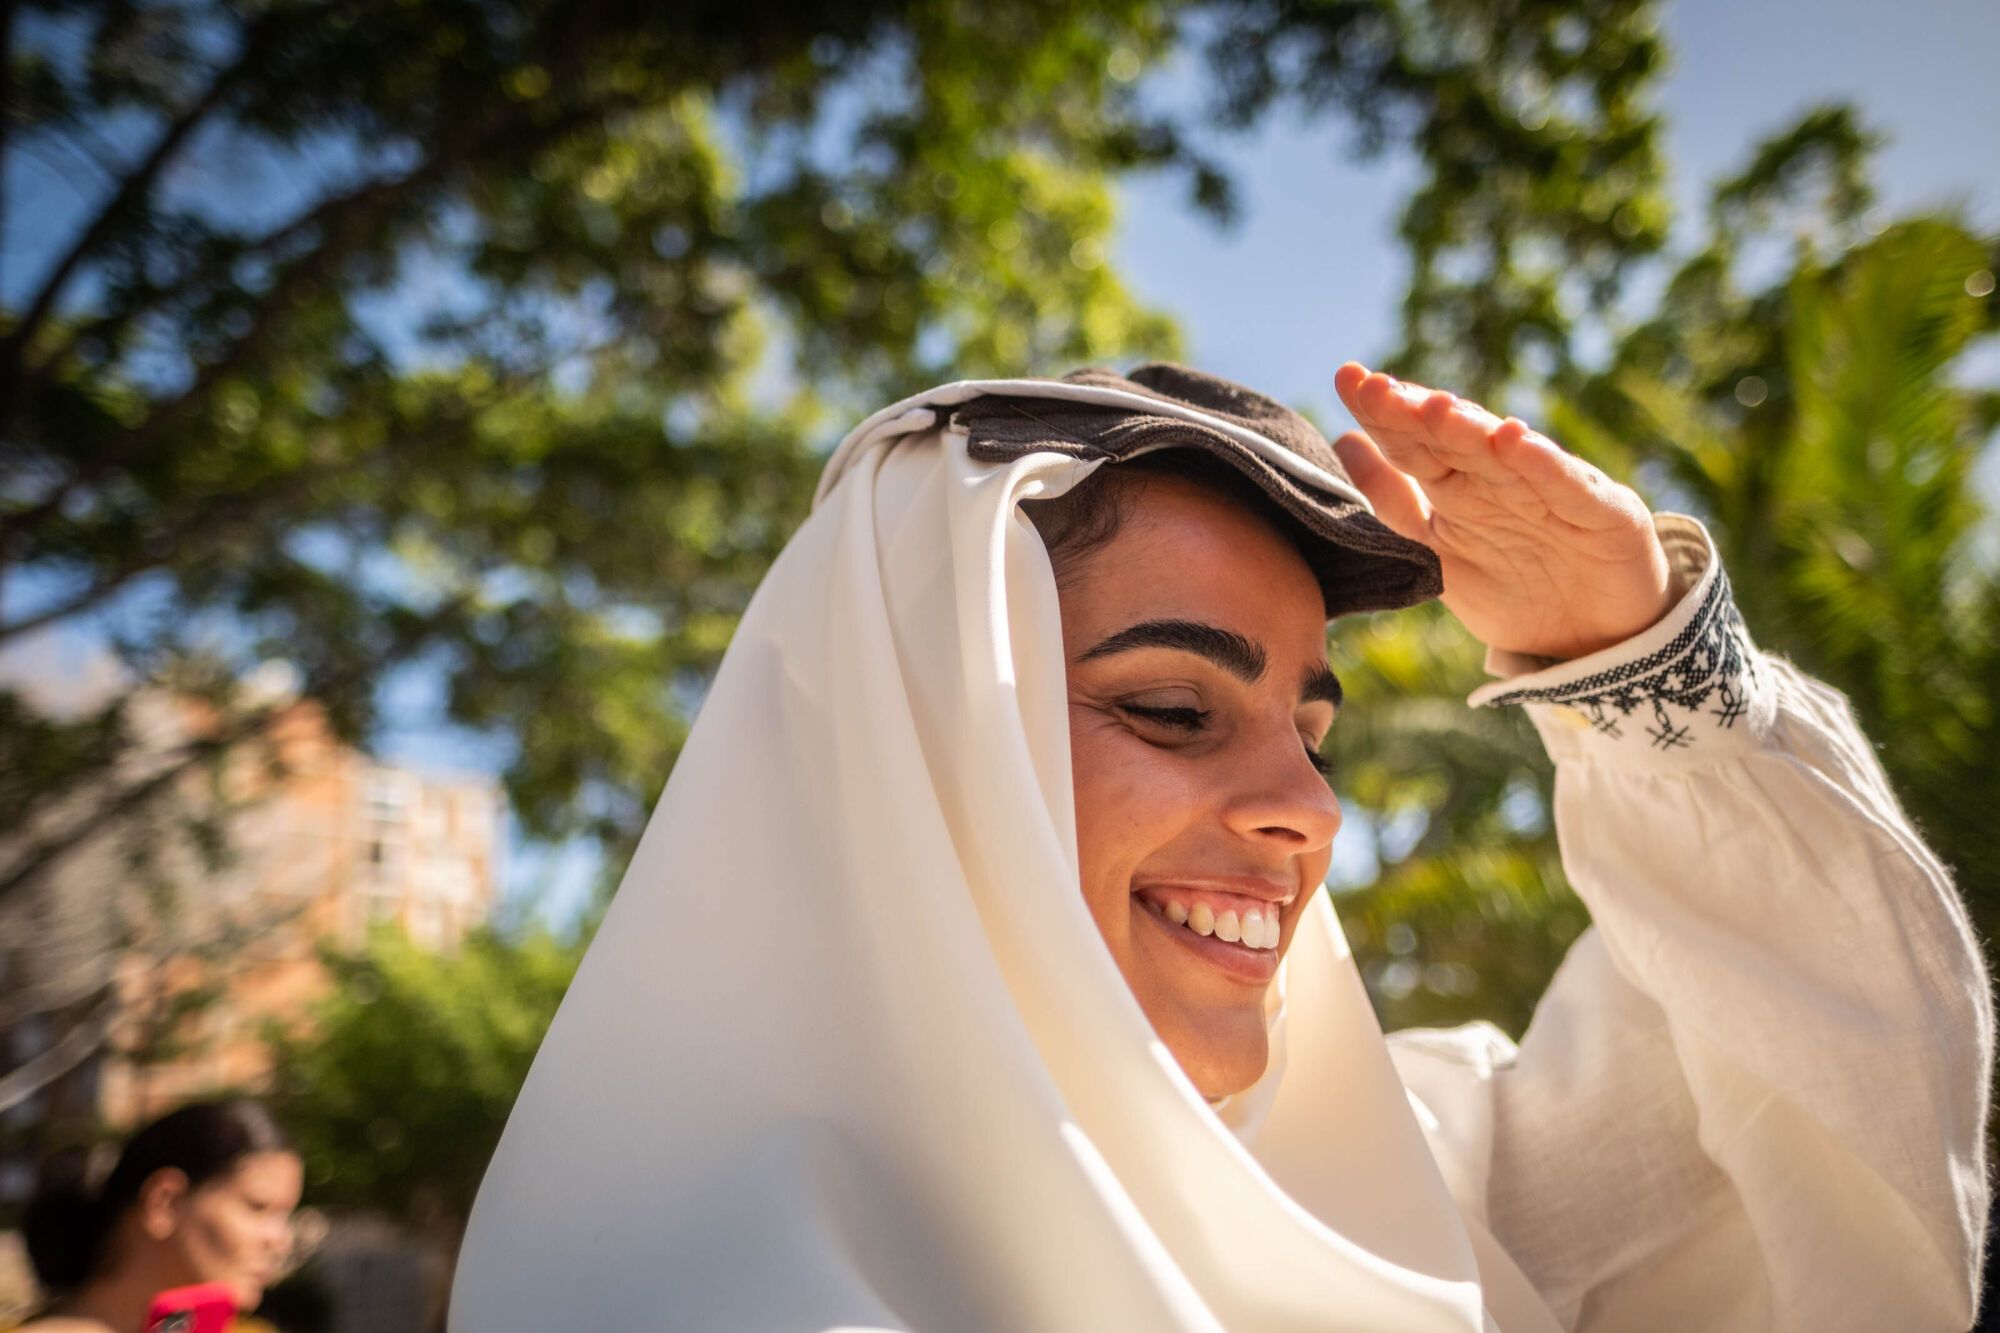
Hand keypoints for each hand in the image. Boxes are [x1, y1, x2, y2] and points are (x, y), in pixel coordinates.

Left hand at [1332, 362, 1672, 661]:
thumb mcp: (1438, 549)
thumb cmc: (1515, 589)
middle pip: (1451, 440)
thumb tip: (1344, 444)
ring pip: (1502, 455)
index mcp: (1459, 487)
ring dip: (1469, 430)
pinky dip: (1541, 463)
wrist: (1595, 641)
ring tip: (1434, 407)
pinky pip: (1565, 485)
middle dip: (1414, 413)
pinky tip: (1513, 440)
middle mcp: (1500, 478)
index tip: (1348, 380)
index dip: (1381, 414)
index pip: (1412, 443)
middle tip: (1376, 388)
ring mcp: (1550, 490)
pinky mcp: (1601, 510)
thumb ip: (1393, 502)